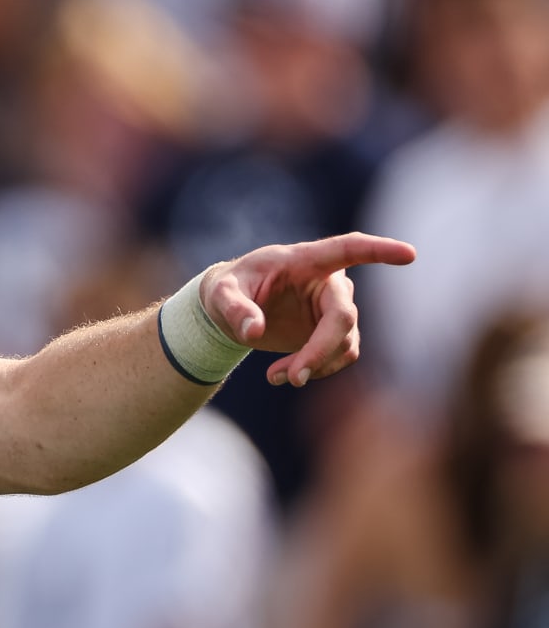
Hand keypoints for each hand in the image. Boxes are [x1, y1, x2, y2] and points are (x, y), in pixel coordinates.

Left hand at [200, 233, 416, 386]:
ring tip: (275, 377)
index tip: (409, 254)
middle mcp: (328, 283)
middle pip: (343, 316)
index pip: (348, 249)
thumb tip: (253, 333)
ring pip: (345, 342)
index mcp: (305, 260)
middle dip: (320, 349)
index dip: (378, 251)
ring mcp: (334, 308)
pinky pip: (341, 356)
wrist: (230, 310)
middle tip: (294, 377)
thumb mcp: (219, 294)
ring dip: (314, 364)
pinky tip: (284, 375)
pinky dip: (317, 369)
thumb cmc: (227, 290)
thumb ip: (233, 308)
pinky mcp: (333, 333)